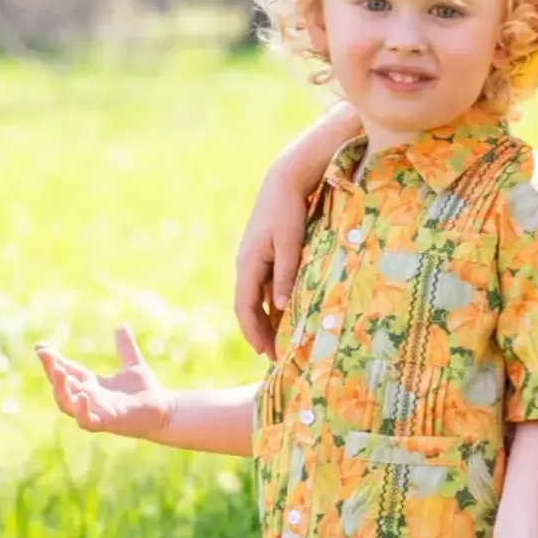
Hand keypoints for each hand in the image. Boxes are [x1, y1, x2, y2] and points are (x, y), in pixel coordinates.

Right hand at [34, 326, 170, 441]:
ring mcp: (96, 411)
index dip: (52, 360)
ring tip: (58, 371)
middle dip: (51, 370)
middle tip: (44, 354)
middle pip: (61, 386)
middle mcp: (89, 398)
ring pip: (67, 404)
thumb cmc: (146, 392)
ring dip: (60, 389)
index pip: (66, 371)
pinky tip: (83, 395)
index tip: (40, 346)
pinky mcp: (108, 422)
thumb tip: (121, 325)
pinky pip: (87, 421)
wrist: (165, 411)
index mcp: (92, 384)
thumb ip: (125, 347)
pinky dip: (82, 410)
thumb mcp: (133, 365)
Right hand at [234, 168, 309, 359]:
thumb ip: (286, 275)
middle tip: (273, 355)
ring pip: (255, 298)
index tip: (264, 352)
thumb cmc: (289, 211)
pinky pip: (263, 286)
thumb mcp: (292, 244)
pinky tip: (283, 313)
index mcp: (249, 264)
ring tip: (279, 340)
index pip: (245, 307)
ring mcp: (253, 259)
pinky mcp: (262, 254)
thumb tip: (278, 307)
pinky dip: (270, 303)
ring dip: (265, 319)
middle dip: (259, 332)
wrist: (284, 182)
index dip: (253, 332)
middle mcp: (246, 265)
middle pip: (248, 307)